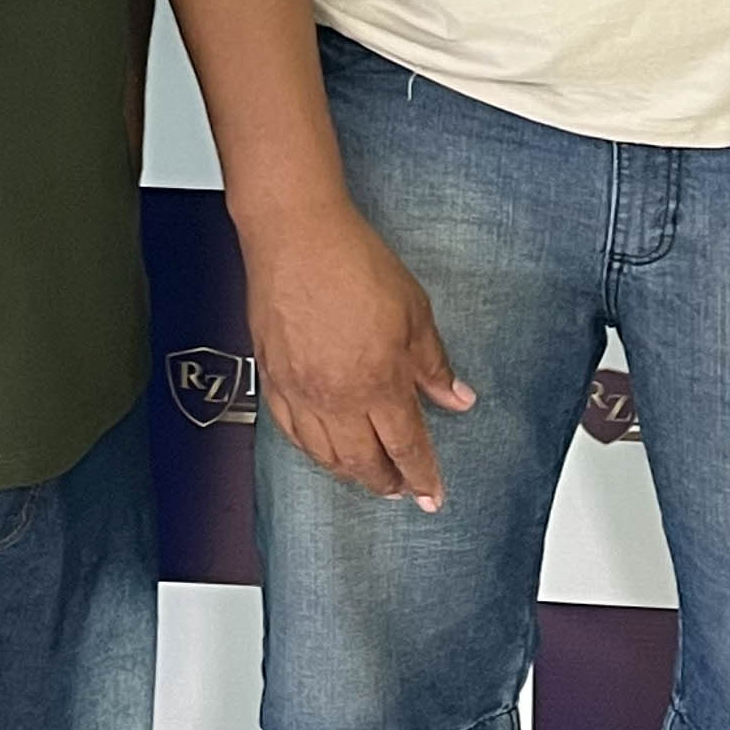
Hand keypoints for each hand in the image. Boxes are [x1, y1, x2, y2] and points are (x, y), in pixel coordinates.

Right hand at [240, 196, 475, 507]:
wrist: (296, 234)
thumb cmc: (352, 261)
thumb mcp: (414, 310)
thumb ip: (434, 363)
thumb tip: (457, 397)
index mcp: (379, 383)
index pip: (406, 447)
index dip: (423, 476)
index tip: (433, 495)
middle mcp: (336, 397)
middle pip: (363, 462)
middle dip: (387, 482)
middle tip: (402, 489)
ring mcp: (299, 391)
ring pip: (324, 455)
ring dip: (349, 472)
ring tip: (366, 474)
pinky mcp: (272, 377)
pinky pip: (290, 431)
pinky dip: (310, 449)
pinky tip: (320, 448)